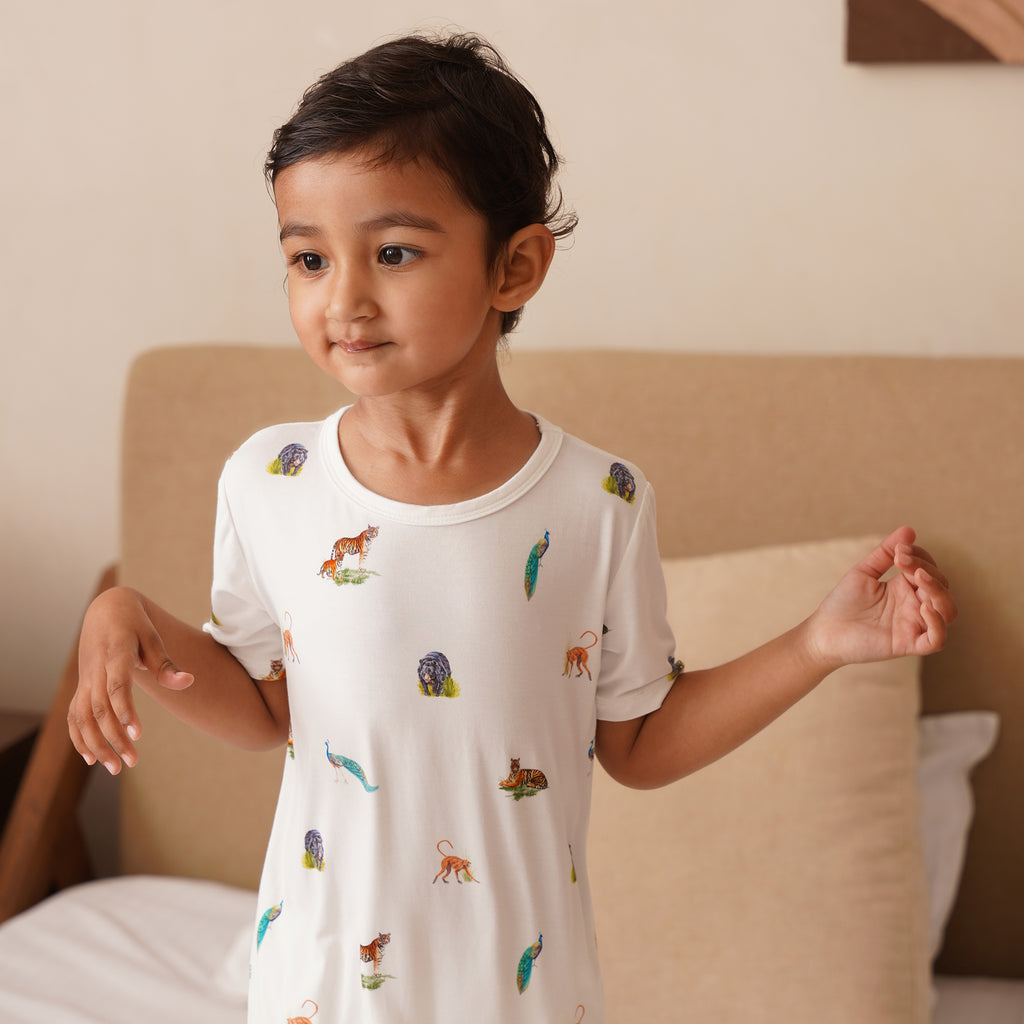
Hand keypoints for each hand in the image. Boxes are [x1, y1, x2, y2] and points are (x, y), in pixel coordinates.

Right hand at [68, 587, 193, 773]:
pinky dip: (78, 737)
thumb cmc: (134, 623)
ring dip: (96, 744)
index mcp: (115, 653)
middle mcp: (96, 669)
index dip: (124, 709)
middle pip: (100, 708)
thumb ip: (166, 664)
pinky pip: (73, 715)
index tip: (137, 733)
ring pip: (82, 716)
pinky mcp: (81, 686)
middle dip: (114, 737)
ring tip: (115, 768)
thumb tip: (188, 682)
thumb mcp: (153, 637)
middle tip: (132, 762)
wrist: (106, 608)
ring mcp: (85, 679)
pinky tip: (91, 758)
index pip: (117, 685)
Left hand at [806, 526, 957, 669]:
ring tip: (918, 578)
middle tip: (902, 560)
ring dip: (940, 592)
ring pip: (948, 611)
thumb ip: (885, 553)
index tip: (899, 551)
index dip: (921, 557)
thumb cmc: (843, 602)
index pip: (929, 569)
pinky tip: (923, 606)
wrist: (824, 631)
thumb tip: (909, 530)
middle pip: (942, 587)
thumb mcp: (864, 572)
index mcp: (905, 588)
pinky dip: (937, 623)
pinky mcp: (908, 644)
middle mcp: (914, 606)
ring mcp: (913, 625)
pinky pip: (937, 639)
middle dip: (928, 569)